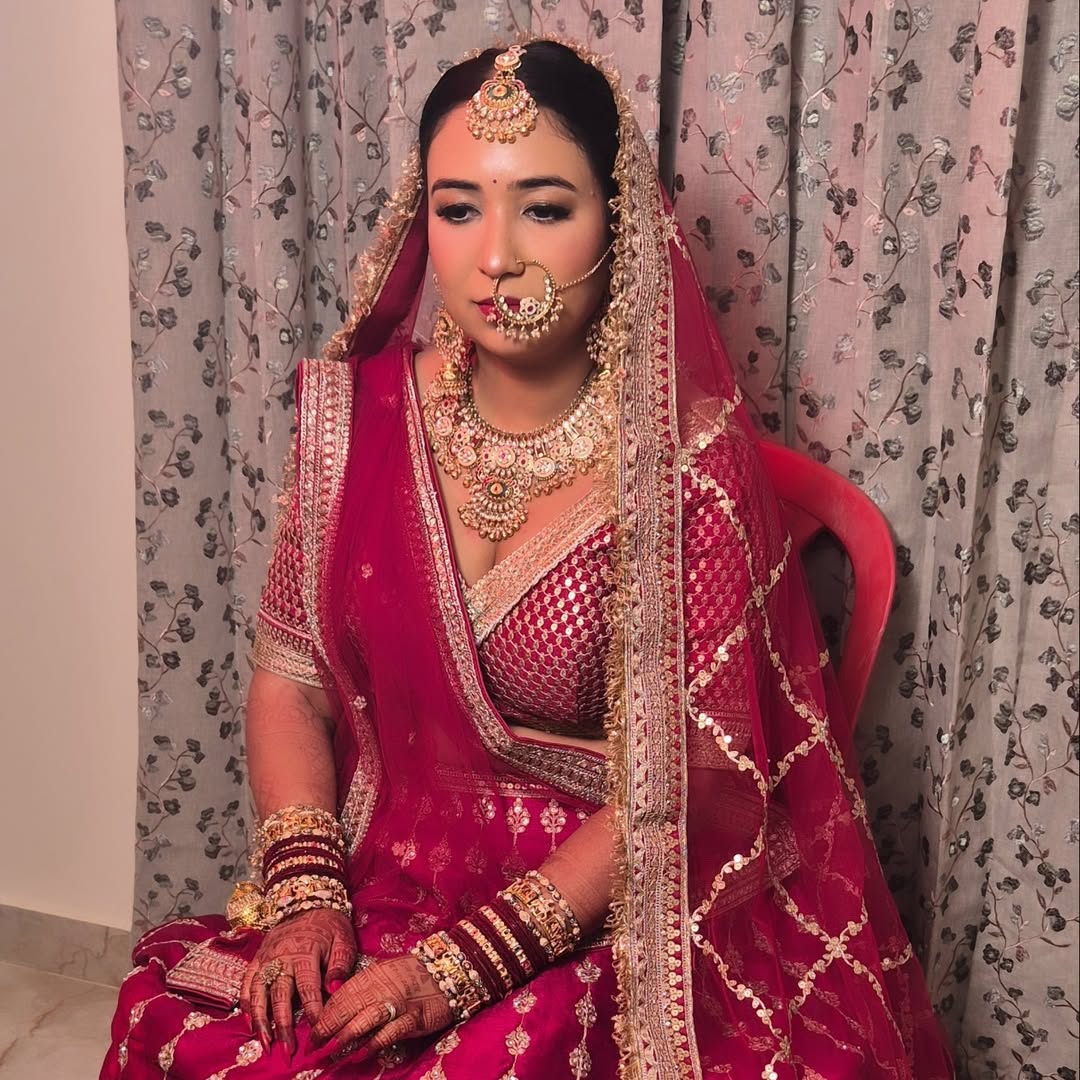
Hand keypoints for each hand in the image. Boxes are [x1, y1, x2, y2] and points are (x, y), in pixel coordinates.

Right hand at [239, 908, 356, 1058]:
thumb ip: (341, 963)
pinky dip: (246, 1004)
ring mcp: (267, 959)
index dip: (313, 1012)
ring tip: (265, 1044)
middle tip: (287, 1051)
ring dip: (261, 1021)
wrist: (308, 901)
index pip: (309, 989)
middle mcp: (282, 958)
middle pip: (280, 996)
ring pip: (259, 994)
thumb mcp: (344, 939)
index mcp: (306, 953)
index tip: (318, 1032)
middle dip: (283, 1026)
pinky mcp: (257, 959)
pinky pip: (247, 984)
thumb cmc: (330, 925)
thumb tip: (335, 988)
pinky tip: (250, 1024)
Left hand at [310, 954, 452, 1060]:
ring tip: (330, 1052)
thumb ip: (362, 991)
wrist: (446, 969)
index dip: (323, 1015)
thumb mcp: (384, 976)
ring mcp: (398, 1002)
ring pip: (365, 1019)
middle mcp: (381, 987)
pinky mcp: (414, 1016)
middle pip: (348, 1008)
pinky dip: (375, 1042)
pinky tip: (362, 1053)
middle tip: (312, 1047)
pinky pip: (390, 1031)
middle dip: (327, 1029)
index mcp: (371, 976)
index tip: (310, 1033)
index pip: (341, 996)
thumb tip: (335, 1012)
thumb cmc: (411, 975)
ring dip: (346, 1037)